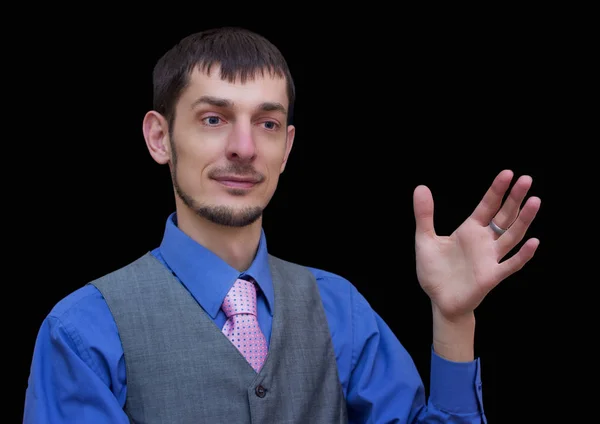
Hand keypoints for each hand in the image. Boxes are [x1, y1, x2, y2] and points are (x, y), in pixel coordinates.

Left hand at [413, 170, 540, 320]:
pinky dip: (523, 255)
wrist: (438, 301)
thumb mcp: (425, 239)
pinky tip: (534, 242)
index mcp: (469, 230)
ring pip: (512, 236)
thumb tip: (420, 187)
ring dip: (523, 220)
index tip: (508, 173)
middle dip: (514, 198)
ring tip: (535, 201)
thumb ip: (424, 215)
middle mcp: (484, 241)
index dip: (497, 190)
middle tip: (526, 179)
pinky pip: (511, 264)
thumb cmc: (434, 271)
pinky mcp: (491, 277)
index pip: (487, 206)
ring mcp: (490, 258)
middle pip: (504, 216)